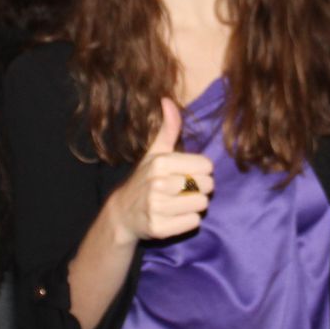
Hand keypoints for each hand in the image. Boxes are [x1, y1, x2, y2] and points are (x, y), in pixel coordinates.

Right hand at [107, 98, 212, 243]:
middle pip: (207, 186)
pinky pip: (193, 222)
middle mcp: (158, 184)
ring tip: (178, 203)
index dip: (200, 170)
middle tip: (182, 190)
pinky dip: (187, 221)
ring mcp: (157, 207)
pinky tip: (173, 216)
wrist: (122, 213)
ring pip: (201, 205)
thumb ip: (167, 128)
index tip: (186, 174)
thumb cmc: (145, 179)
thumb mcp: (154, 153)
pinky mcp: (159, 228)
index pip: (206, 166)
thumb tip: (167, 100)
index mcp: (161, 162)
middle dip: (199, 189)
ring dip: (194, 205)